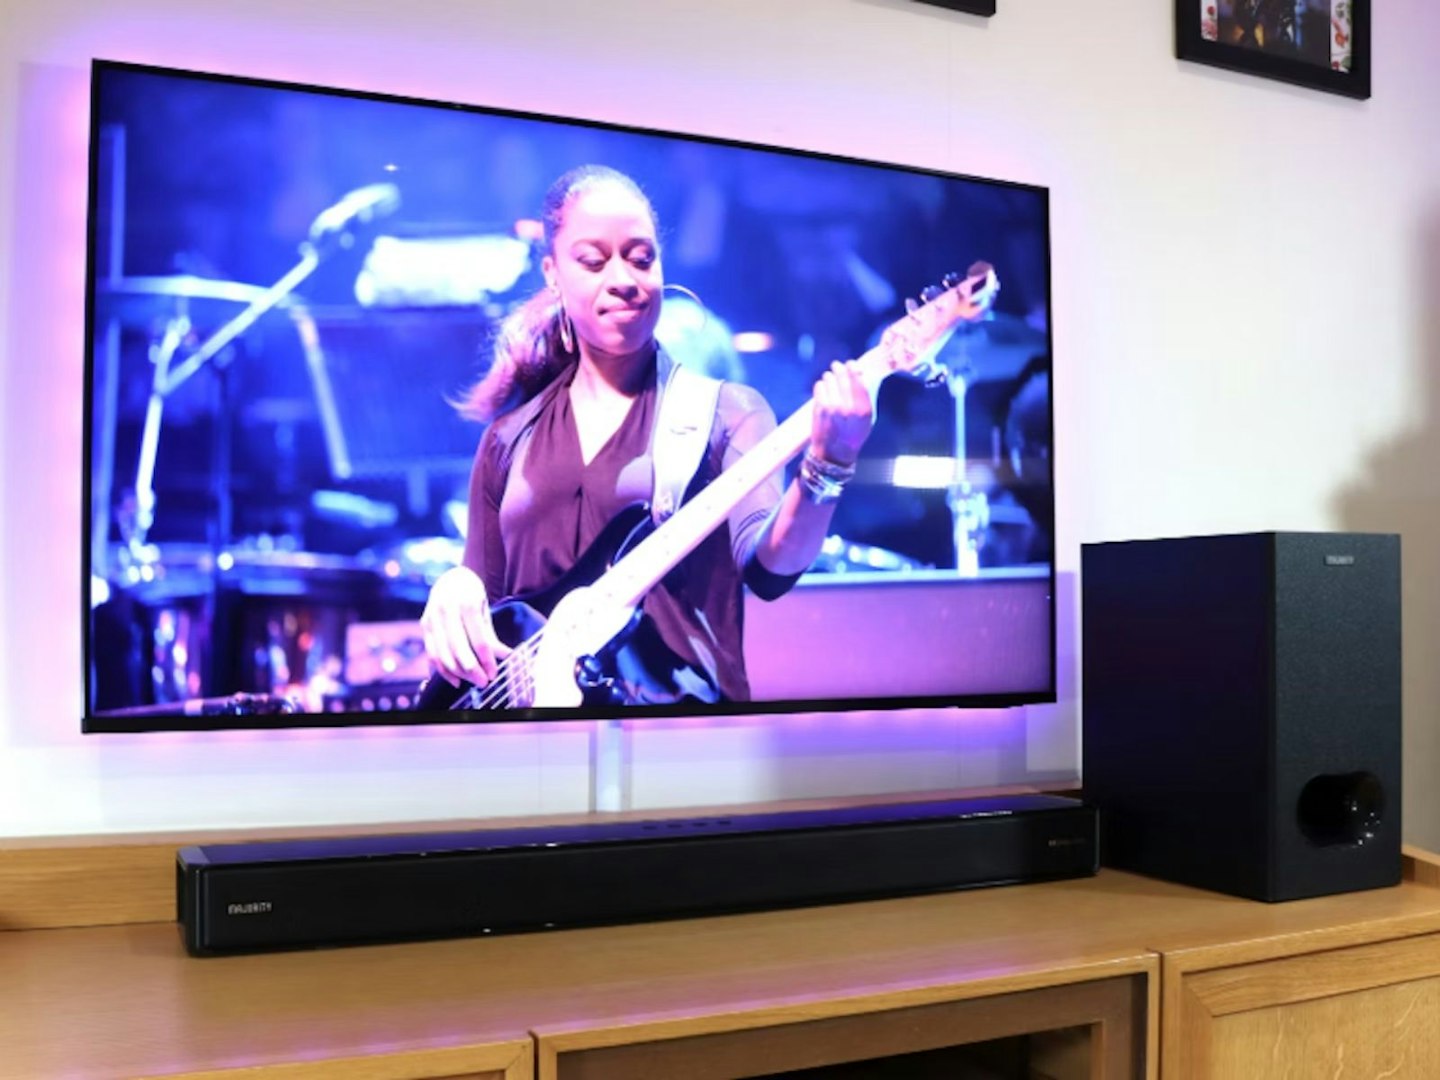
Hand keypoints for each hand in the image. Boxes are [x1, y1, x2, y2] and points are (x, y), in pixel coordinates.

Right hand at [420, 566, 512, 687]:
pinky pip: (432, 654)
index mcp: (466, 603)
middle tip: (484, 682)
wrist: (450, 578)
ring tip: (473, 681)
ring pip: (443, 655)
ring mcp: (432, 618)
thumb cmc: (472, 595)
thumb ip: (490, 634)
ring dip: (459, 673)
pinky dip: (442, 671)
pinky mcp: (424, 626)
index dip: (487, 660)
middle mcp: (446, 610)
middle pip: (458, 649)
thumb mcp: (484, 609)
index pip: (478, 639)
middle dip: (472, 670)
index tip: (494, 673)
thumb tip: (505, 657)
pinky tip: (456, 680)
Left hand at [809, 359, 874, 466]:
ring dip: (829, 377)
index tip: (850, 364)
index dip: (853, 368)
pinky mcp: (819, 408)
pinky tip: (823, 389)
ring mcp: (833, 407)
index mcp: (863, 409)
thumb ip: (865, 398)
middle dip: (839, 368)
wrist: (834, 454)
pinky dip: (821, 385)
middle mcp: (849, 407)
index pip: (859, 380)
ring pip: (829, 379)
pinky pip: (819, 387)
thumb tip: (861, 375)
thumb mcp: (866, 419)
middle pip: (843, 376)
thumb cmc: (852, 436)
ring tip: (830, 380)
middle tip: (836, 366)